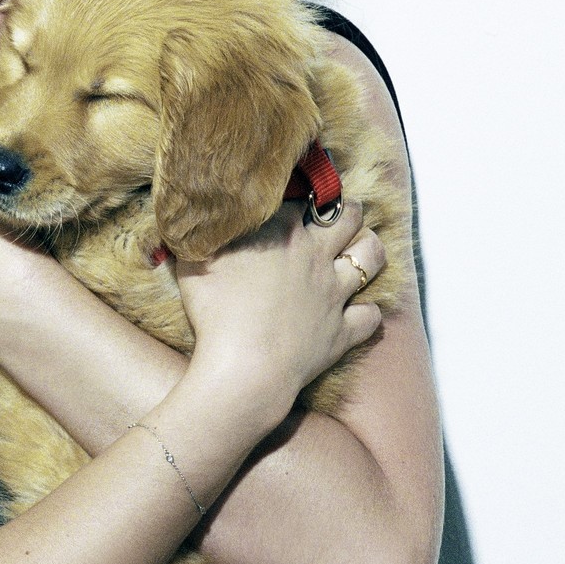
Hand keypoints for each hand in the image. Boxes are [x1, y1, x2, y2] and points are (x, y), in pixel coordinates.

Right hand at [172, 198, 385, 426]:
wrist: (244, 368)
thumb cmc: (214, 312)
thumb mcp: (193, 261)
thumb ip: (200, 234)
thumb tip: (195, 217)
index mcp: (282, 233)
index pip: (303, 197)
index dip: (301, 195)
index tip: (294, 200)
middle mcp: (316, 256)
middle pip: (349, 216)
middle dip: (348, 210)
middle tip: (337, 215)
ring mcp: (333, 293)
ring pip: (371, 257)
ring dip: (369, 249)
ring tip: (360, 249)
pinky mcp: (341, 331)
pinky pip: (371, 317)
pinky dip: (369, 313)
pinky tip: (359, 312)